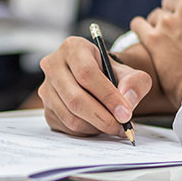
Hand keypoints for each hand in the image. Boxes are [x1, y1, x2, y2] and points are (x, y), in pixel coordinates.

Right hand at [38, 37, 152, 136]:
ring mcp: (46, 89)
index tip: (125, 113)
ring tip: (114, 126)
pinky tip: (99, 125)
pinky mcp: (46, 109)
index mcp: (73, 48)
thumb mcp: (129, 72)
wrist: (96, 80)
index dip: (107, 96)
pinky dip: (87, 131)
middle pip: (75, 98)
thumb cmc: (110, 73)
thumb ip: (135, 83)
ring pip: (70, 116)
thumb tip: (127, 102)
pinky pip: (67, 127)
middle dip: (103, 118)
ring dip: (96, 127)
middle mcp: (53, 66)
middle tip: (122, 126)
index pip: (86, 74)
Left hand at [131, 0, 181, 107]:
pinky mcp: (153, 38)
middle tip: (177, 29)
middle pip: (170, 1)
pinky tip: (141, 31)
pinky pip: (139, 24)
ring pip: (155, 14)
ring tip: (164, 38)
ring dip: (157, 23)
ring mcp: (169, 22)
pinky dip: (139, 27)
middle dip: (171, 12)